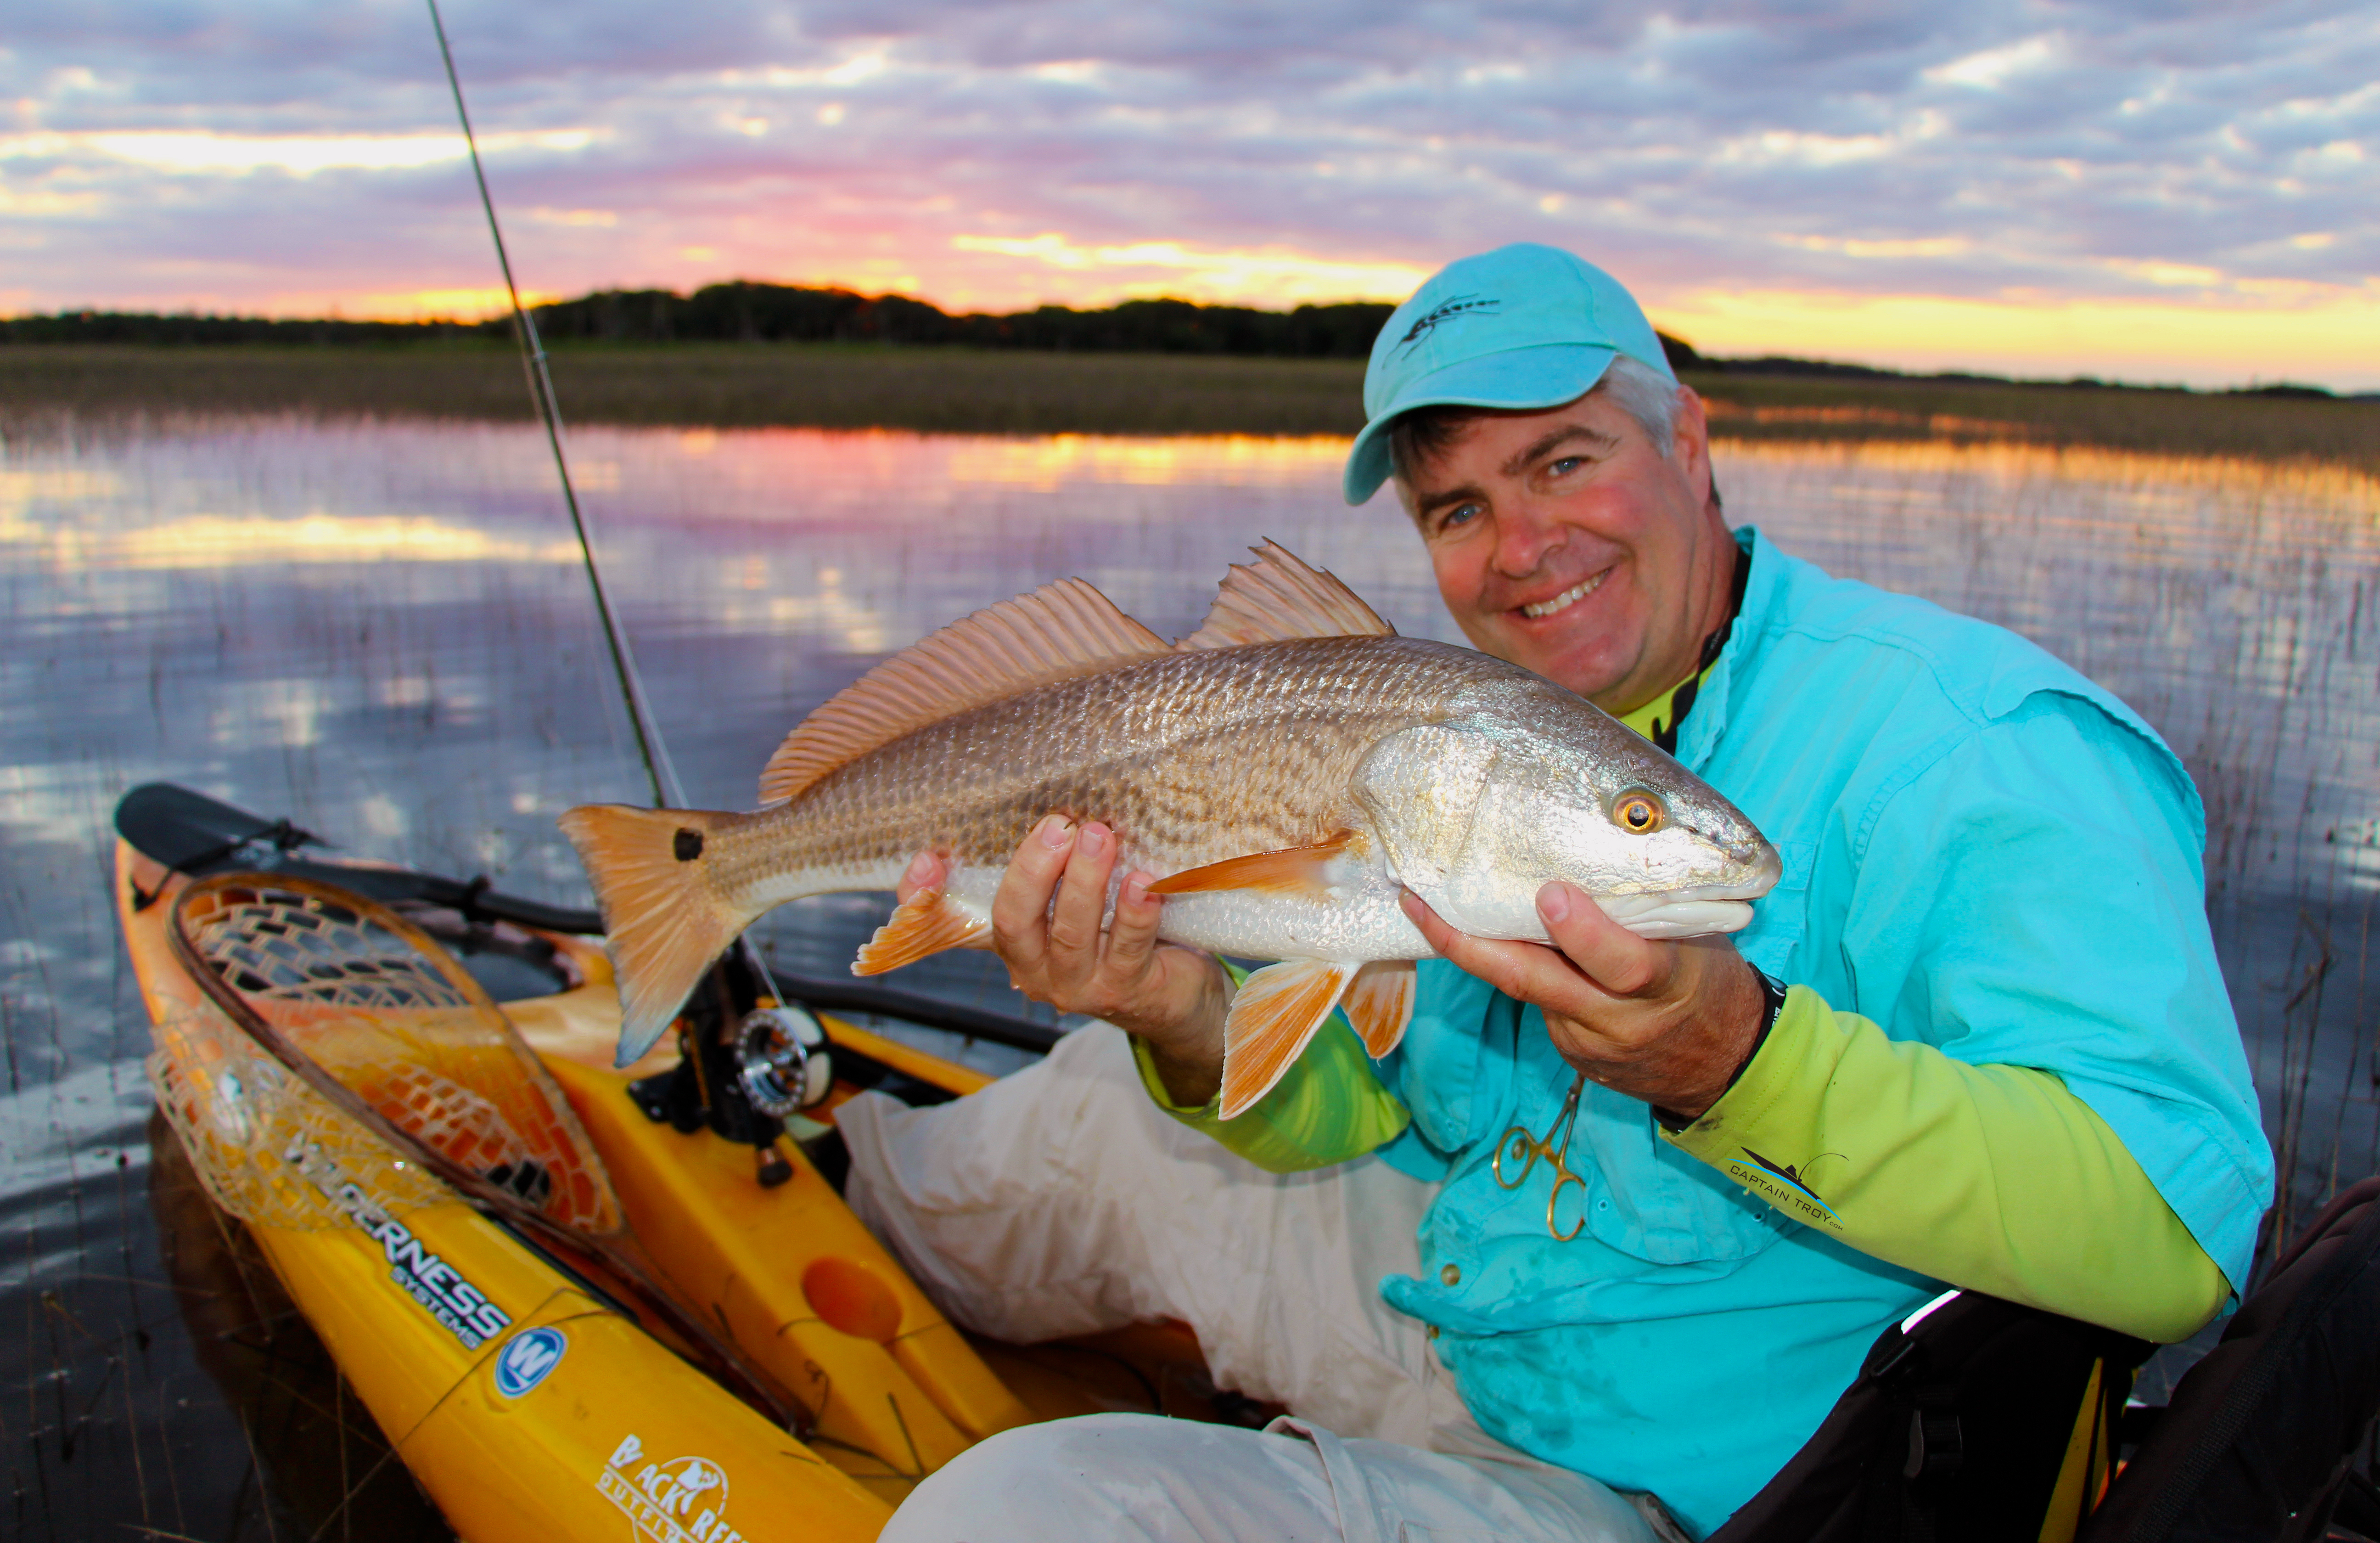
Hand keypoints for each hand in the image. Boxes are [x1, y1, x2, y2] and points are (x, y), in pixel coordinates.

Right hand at [899, 815, 1229, 1103]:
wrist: (1169, 997)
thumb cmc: (1113, 937)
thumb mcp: (1069, 905)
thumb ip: (1050, 871)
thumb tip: (1048, 811)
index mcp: (1010, 941)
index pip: (951, 924)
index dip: (925, 899)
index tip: (926, 860)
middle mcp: (1034, 969)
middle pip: (1014, 921)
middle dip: (1033, 870)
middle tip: (1058, 826)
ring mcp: (1079, 985)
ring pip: (1071, 933)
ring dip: (1085, 881)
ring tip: (1099, 837)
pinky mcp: (1126, 991)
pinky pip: (1128, 948)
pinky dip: (1136, 913)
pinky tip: (1145, 883)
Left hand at [1398, 881, 1765, 1119]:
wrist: (1723, 1064)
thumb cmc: (1710, 977)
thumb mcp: (1703, 940)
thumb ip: (1652, 907)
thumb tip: (1598, 843)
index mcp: (1668, 983)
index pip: (1624, 965)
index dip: (1585, 933)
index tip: (1550, 895)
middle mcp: (1621, 1020)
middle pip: (1540, 985)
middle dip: (1476, 944)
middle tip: (1422, 898)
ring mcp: (1588, 1042)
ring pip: (1522, 989)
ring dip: (1474, 946)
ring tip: (1420, 898)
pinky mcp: (1571, 1054)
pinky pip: (1531, 1000)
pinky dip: (1507, 964)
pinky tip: (1474, 929)